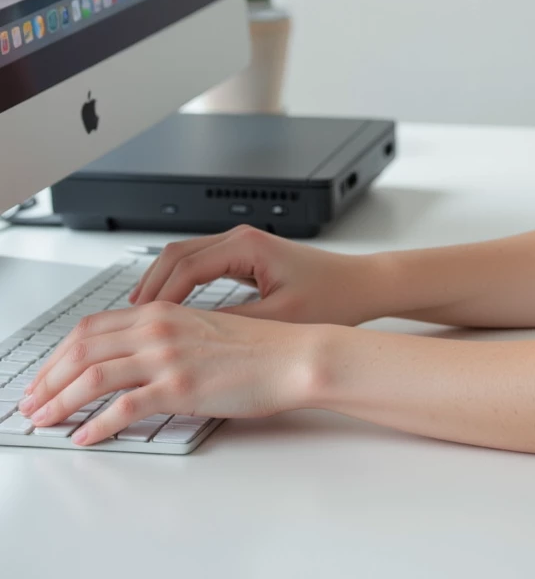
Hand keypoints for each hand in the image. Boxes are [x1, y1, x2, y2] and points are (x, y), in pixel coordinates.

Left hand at [17, 298, 327, 445]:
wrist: (294, 356)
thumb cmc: (258, 348)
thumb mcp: (202, 332)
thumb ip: (164, 340)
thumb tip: (129, 363)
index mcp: (162, 312)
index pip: (92, 327)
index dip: (59, 354)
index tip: (45, 376)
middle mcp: (159, 328)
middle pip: (83, 348)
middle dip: (48, 378)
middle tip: (31, 402)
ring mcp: (168, 356)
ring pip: (94, 375)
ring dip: (61, 401)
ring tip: (44, 421)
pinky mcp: (181, 386)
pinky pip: (125, 407)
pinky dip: (97, 424)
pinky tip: (85, 437)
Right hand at [126, 224, 382, 326]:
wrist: (362, 286)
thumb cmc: (333, 298)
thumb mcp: (279, 319)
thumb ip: (234, 326)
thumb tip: (193, 338)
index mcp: (248, 246)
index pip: (186, 264)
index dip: (159, 295)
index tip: (140, 321)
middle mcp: (242, 239)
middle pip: (177, 253)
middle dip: (150, 284)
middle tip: (128, 319)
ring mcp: (243, 246)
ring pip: (186, 256)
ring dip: (162, 282)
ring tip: (140, 316)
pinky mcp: (247, 258)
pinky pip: (201, 264)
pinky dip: (180, 283)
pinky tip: (170, 306)